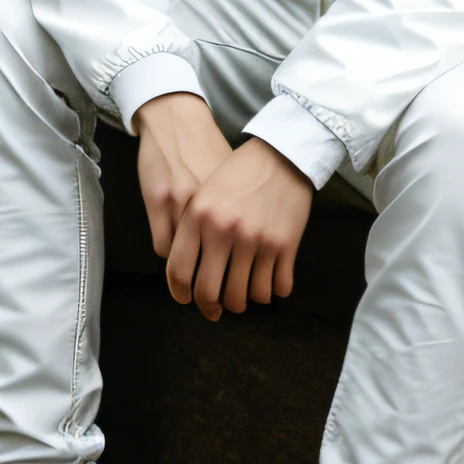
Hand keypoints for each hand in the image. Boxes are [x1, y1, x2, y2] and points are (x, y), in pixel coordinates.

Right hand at [135, 92, 232, 258]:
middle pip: (210, 257)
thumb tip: (245, 246)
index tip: (228, 274)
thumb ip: (236, 209)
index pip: (235, 249)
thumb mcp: (229, 178)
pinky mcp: (157, 201)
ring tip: (190, 263)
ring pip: (184, 257)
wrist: (177, 119)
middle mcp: (208, 200)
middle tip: (208, 282)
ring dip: (187, 265)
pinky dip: (170, 252)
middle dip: (209, 274)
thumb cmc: (206, 149)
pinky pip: (164, 246)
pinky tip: (174, 246)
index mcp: (231, 196)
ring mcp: (180, 201)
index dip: (231, 266)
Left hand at [165, 138, 313, 321]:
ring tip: (243, 294)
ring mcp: (256, 240)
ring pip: (245, 297)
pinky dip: (272, 291)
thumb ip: (193, 228)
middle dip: (210, 308)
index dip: (180, 293)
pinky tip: (269, 281)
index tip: (187, 299)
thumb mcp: (206, 192)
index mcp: (199, 216)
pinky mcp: (285, 245)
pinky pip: (277, 288)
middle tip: (215, 310)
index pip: (179, 271)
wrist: (281, 153)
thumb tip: (186, 272)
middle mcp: (225, 230)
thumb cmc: (240, 173)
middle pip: (209, 293)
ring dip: (243, 302)